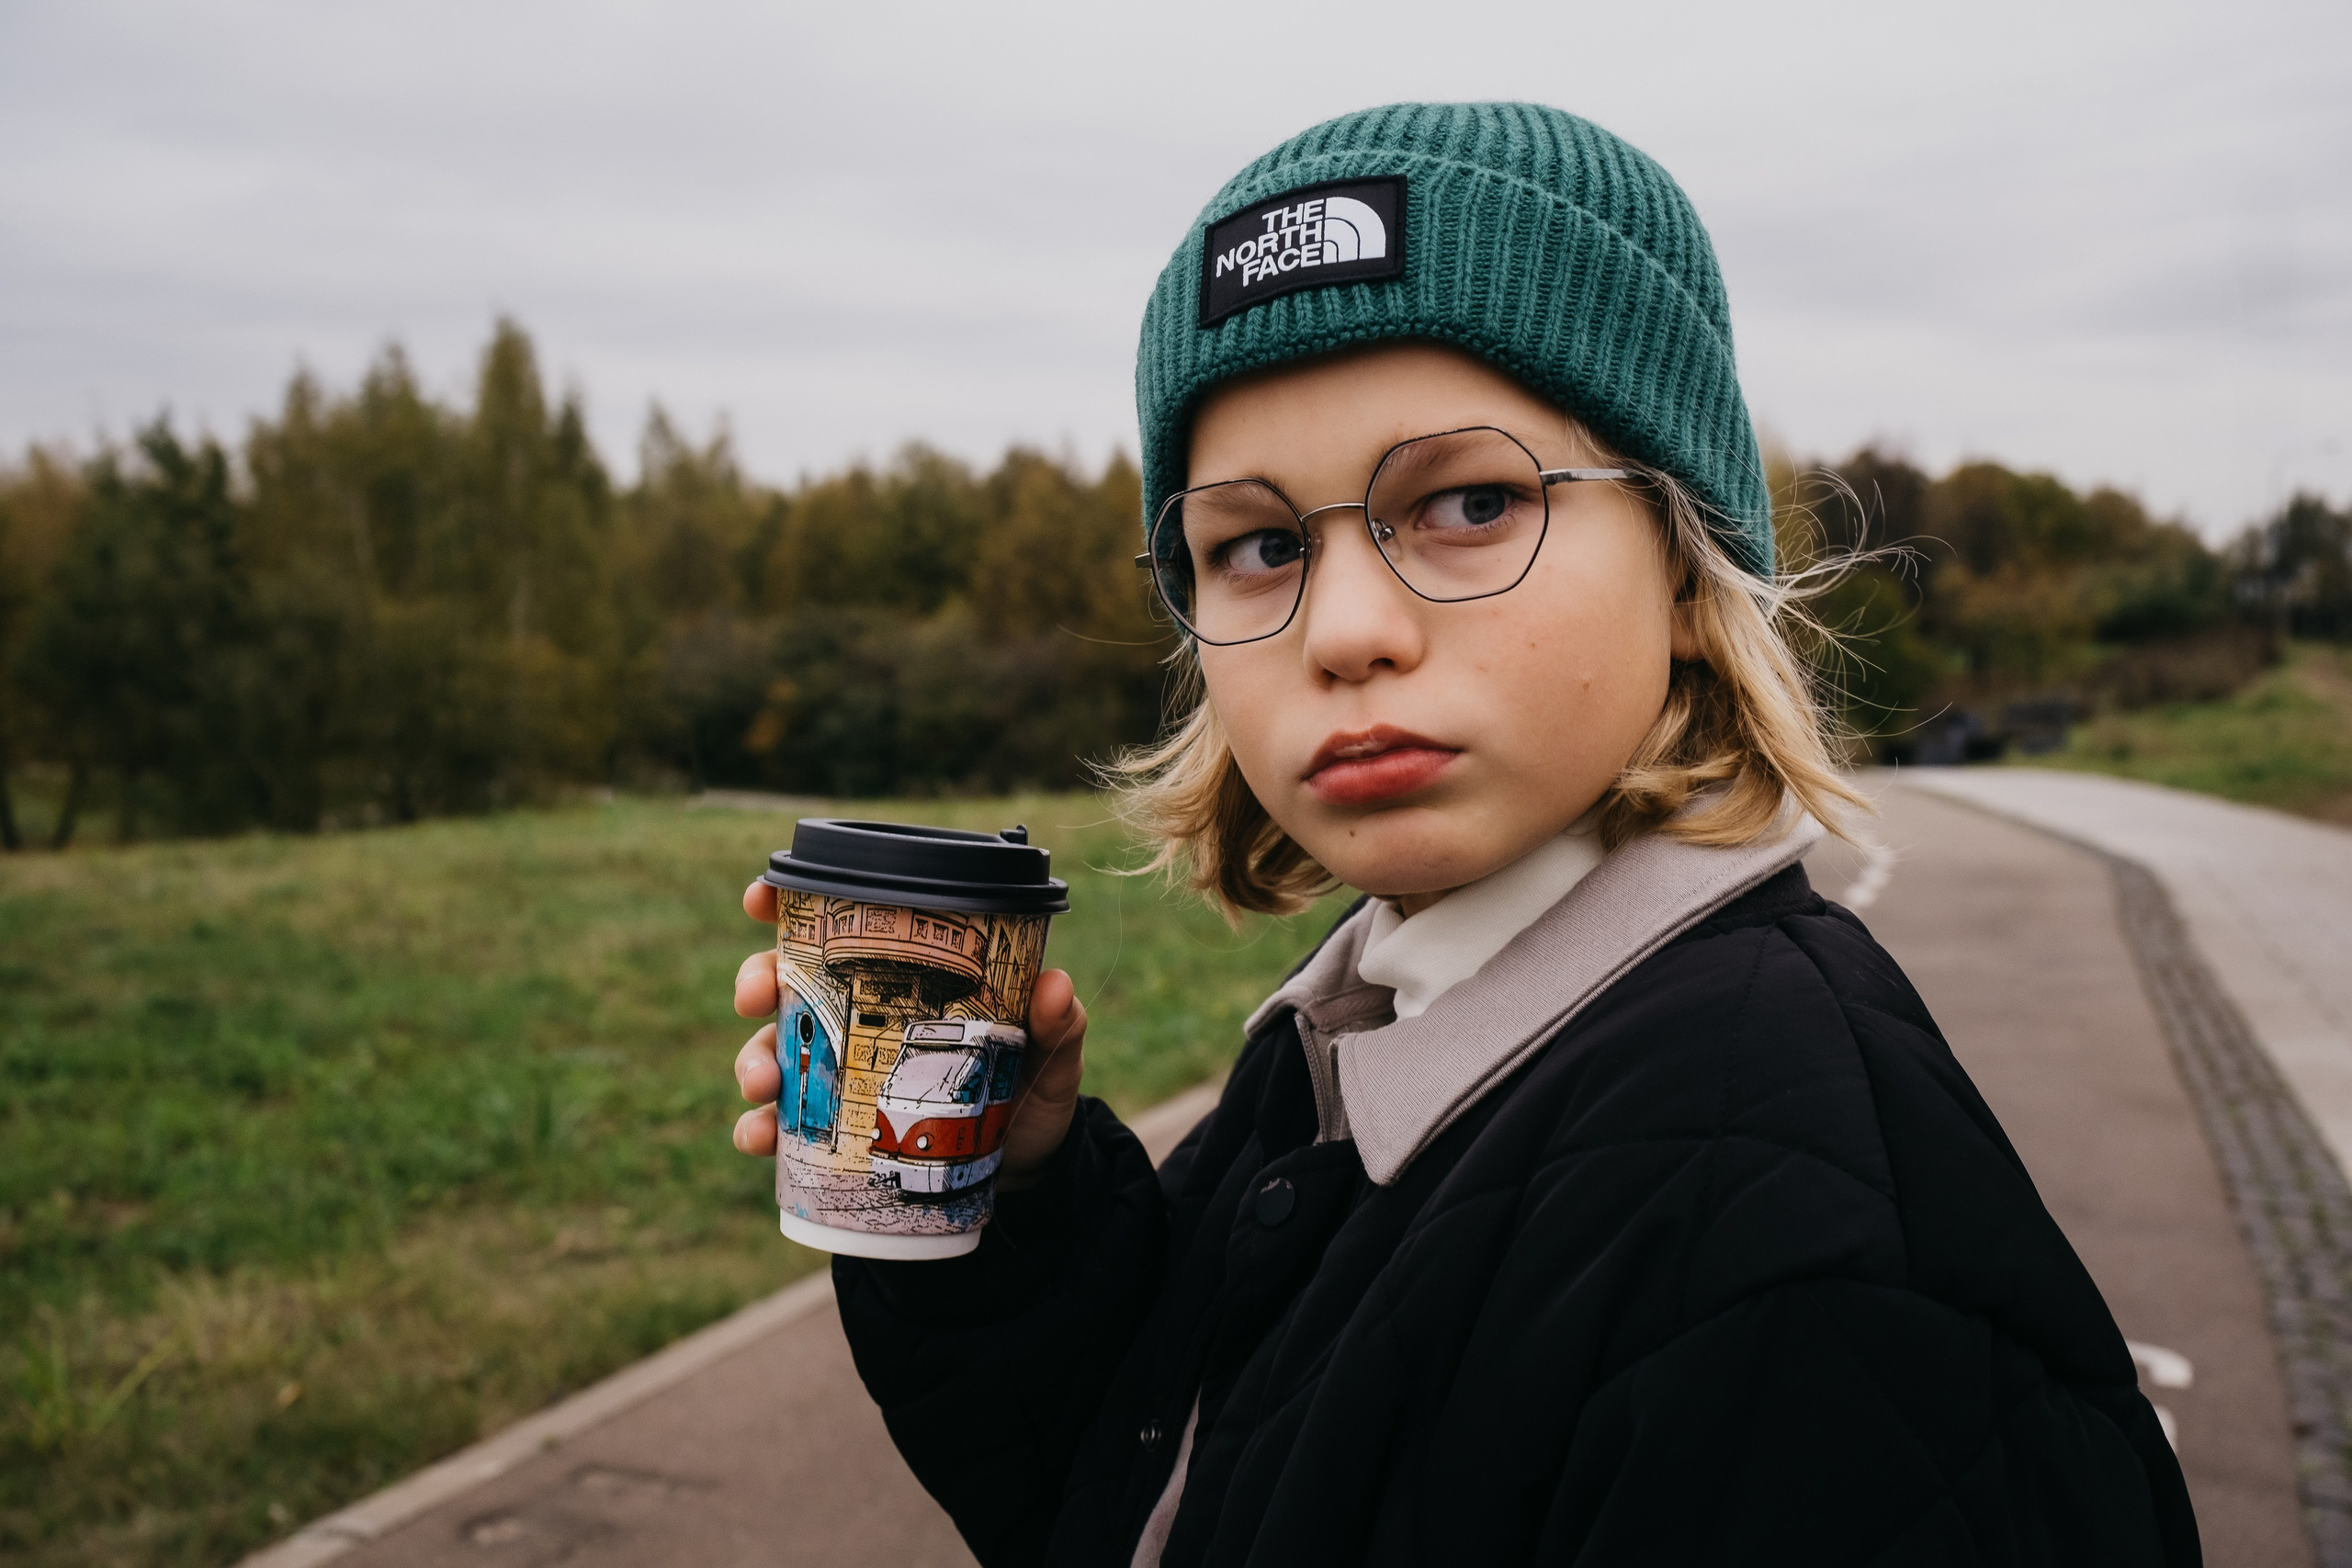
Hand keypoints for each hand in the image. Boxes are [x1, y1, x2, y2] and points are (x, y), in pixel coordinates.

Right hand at [729, 880, 1088, 1187]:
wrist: (1027, 1173)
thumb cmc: (1032, 1094)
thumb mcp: (1050, 1057)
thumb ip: (1057, 1024)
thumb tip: (1055, 985)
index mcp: (902, 980)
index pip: (841, 931)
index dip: (790, 905)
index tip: (762, 899)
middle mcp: (858, 1019)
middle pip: (785, 983)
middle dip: (756, 981)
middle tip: (757, 995)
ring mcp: (839, 1075)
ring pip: (772, 1052)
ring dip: (752, 1059)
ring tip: (762, 1081)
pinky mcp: (831, 1132)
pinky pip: (780, 1127)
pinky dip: (758, 1129)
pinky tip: (760, 1137)